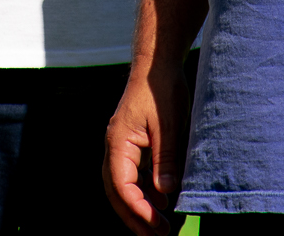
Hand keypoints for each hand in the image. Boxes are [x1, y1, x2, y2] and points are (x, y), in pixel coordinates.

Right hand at [104, 63, 186, 234]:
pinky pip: (133, 176)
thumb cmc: (161, 90)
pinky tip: (163, 203)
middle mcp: (115, 147)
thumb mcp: (168, 125)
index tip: (158, 225)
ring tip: (161, 227)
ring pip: (123, 186)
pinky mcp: (133, 146)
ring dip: (139, 207)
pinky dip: (145, 192)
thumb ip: (165, 159)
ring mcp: (122, 147)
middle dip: (134, 217)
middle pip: (116, 191)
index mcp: (118, 143)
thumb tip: (165, 193)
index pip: (121, 186)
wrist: (157, 64)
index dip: (138, 209)